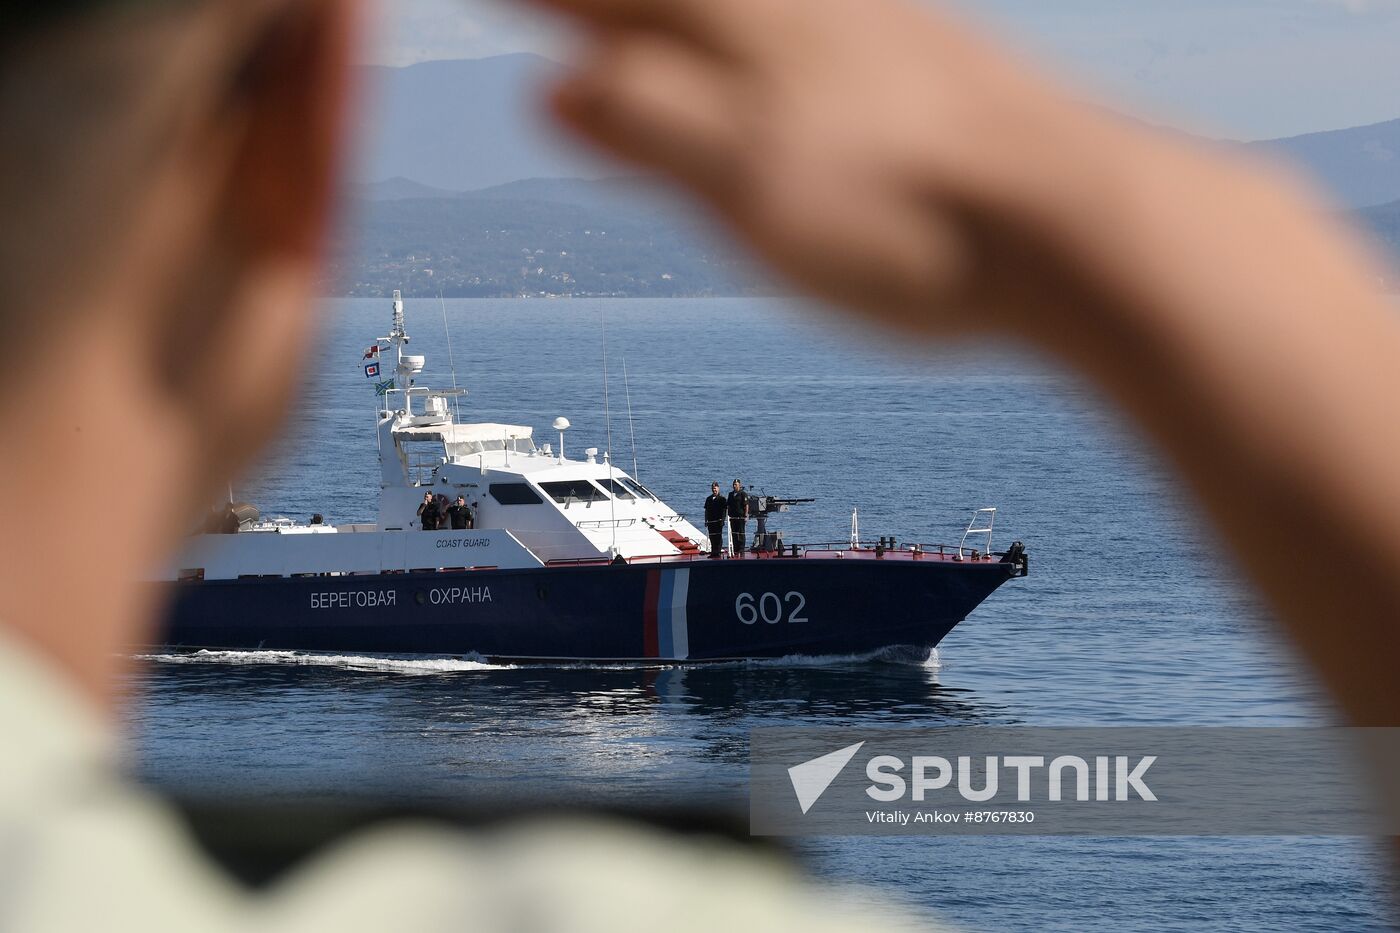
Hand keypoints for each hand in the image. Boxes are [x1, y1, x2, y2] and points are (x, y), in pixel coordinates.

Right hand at [528, 0, 1125, 334]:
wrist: (1079, 228)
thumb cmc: (911, 221)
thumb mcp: (752, 190)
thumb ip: (654, 129)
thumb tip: (554, 88)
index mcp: (746, 39)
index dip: (552, 0)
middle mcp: (803, 15)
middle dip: (612, 5)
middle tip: (559, 12)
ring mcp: (868, 31)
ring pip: (747, 2)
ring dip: (683, 10)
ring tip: (646, 30)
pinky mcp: (919, 62)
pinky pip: (807, 17)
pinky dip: (762, 21)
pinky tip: (783, 31)